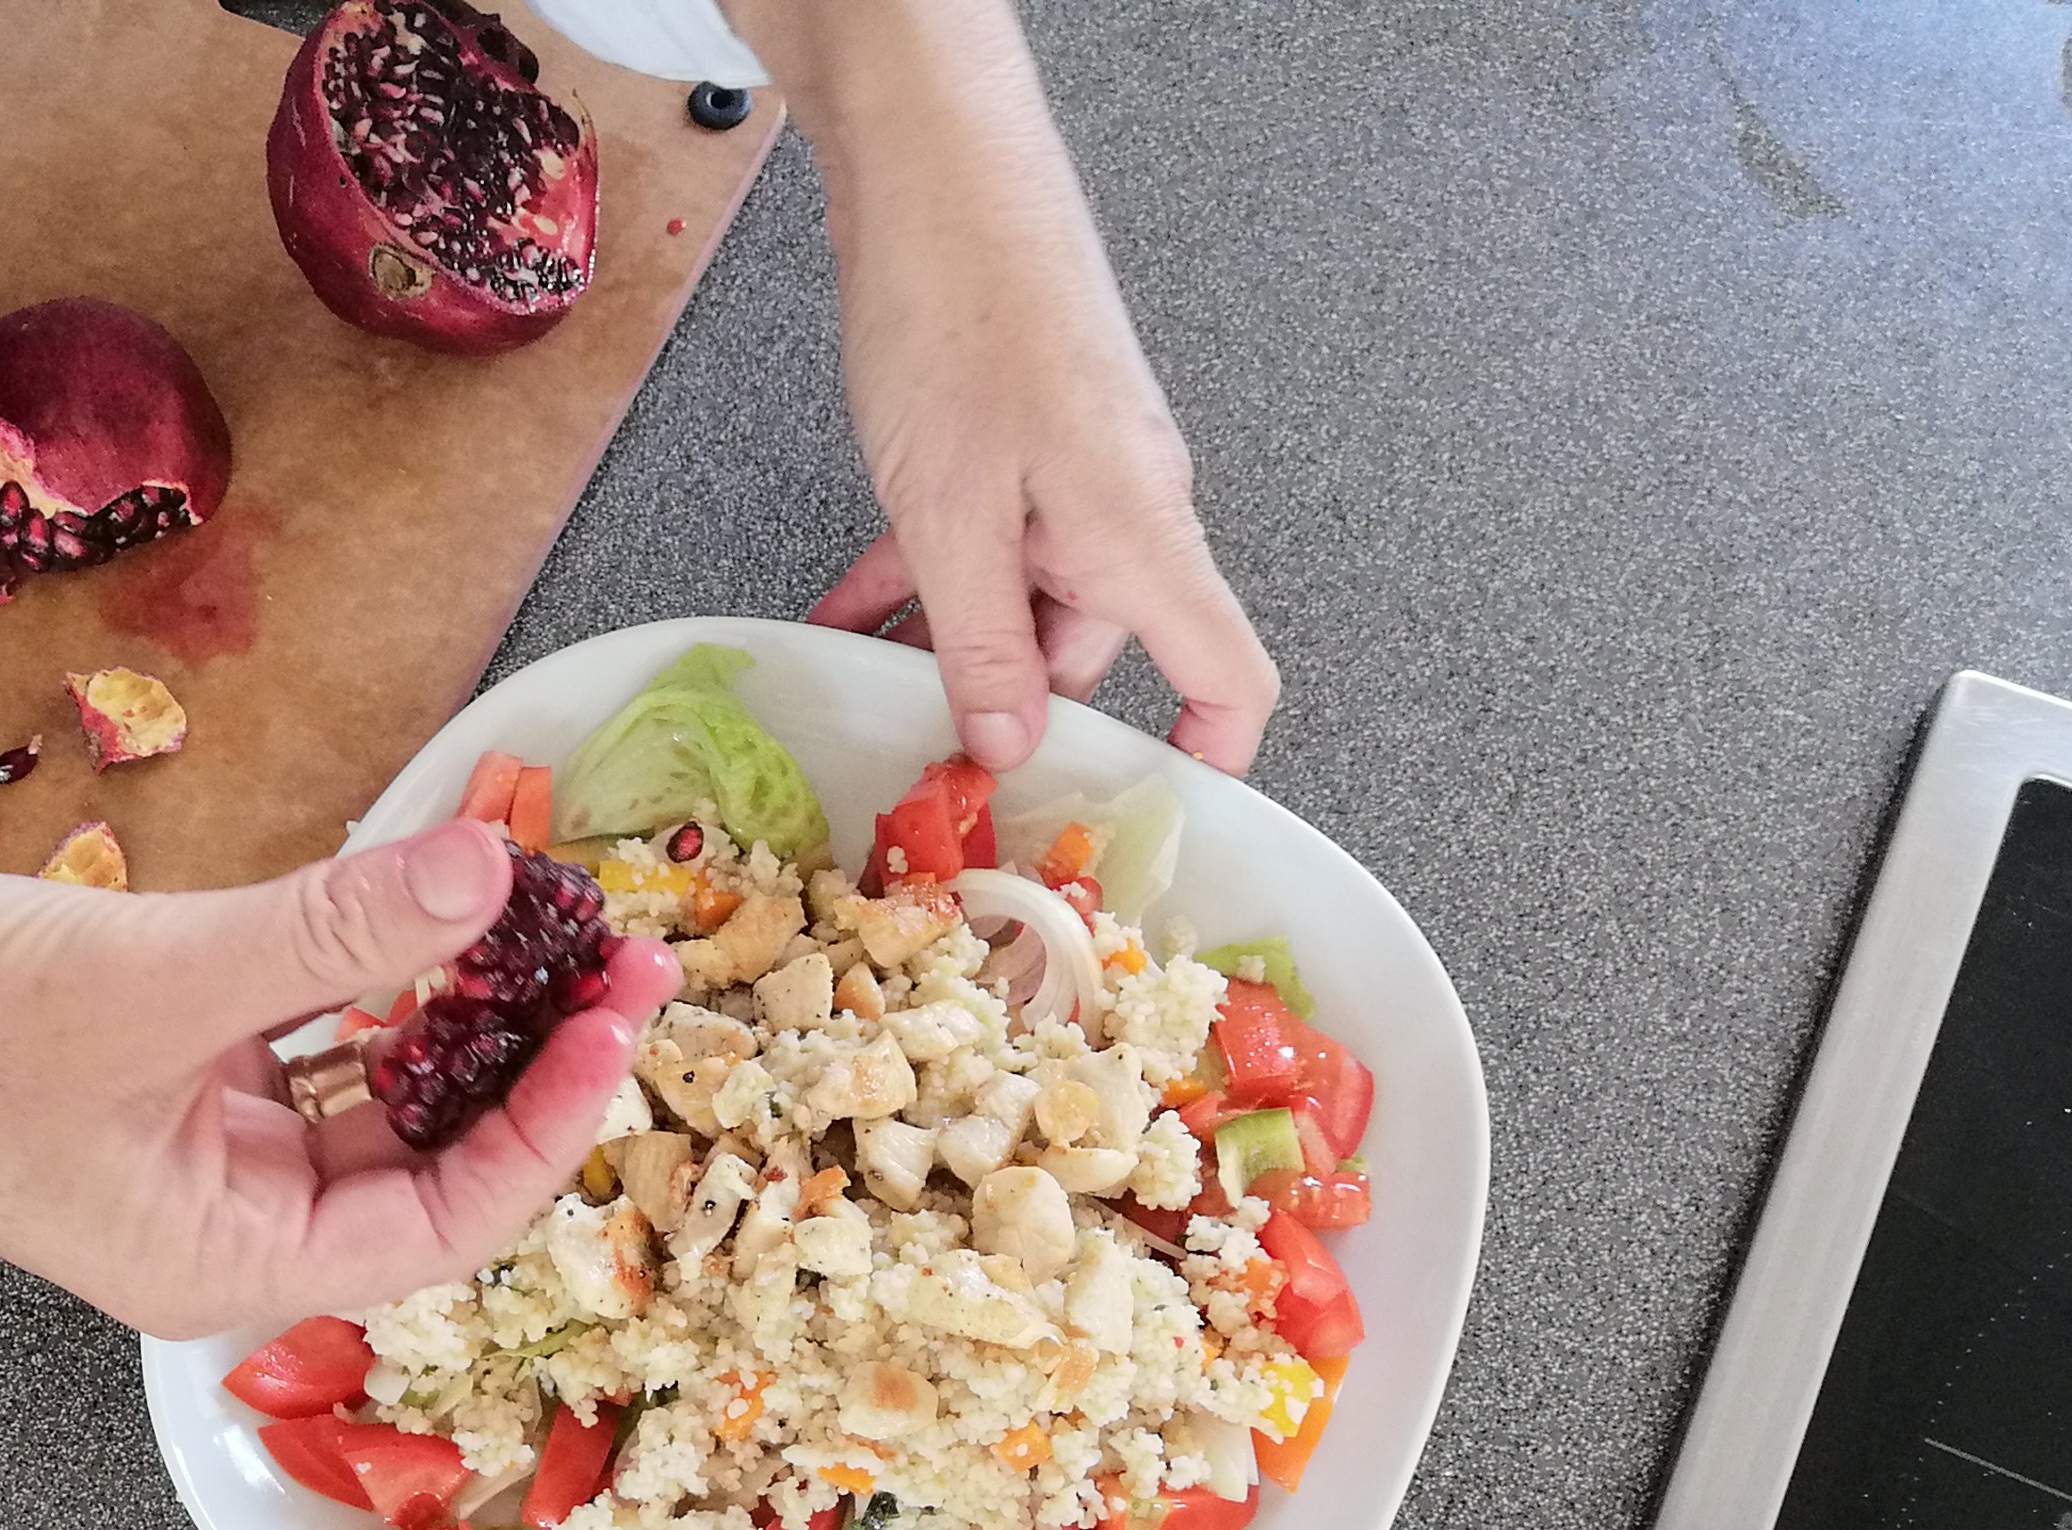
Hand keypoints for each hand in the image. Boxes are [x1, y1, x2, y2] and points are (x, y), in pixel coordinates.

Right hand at [0, 694, 675, 1336]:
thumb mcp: (153, 978)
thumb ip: (334, 931)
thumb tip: (489, 865)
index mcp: (217, 1263)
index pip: (438, 1227)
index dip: (546, 1132)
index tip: (620, 1027)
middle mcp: (217, 1219)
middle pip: (419, 1158)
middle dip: (517, 1058)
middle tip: (613, 951)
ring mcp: (186, 1139)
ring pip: (366, 1084)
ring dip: (447, 1002)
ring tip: (540, 911)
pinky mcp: (158, 1059)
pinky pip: (300, 1025)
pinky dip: (359, 965)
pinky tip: (420, 898)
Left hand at [733, 0, 1281, 773]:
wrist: (933, 170)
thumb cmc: (959, 312)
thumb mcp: (952, 513)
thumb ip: (980, 641)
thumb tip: (1011, 742)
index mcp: (1141, 536)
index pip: (1227, 675)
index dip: (1208, 757)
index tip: (1152, 818)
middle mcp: (1125, 508)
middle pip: (1095, 650)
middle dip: (1012, 708)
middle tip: (926, 768)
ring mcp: (1071, 471)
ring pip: (1021, 596)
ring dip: (947, 643)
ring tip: (865, 690)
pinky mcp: (1017, 438)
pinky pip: (980, 540)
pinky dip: (921, 579)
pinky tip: (845, 611)